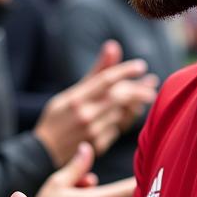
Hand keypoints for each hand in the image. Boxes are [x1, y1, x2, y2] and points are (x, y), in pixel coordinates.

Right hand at [34, 41, 157, 165]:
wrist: (44, 151)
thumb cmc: (58, 117)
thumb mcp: (70, 93)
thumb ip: (95, 72)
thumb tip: (112, 46)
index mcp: (76, 98)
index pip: (105, 80)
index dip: (125, 71)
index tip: (141, 66)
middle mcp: (84, 114)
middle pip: (119, 97)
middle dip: (138, 90)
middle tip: (152, 86)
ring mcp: (92, 132)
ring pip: (121, 114)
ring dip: (134, 105)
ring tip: (143, 98)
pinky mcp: (98, 146)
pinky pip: (117, 130)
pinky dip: (122, 121)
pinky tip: (123, 116)